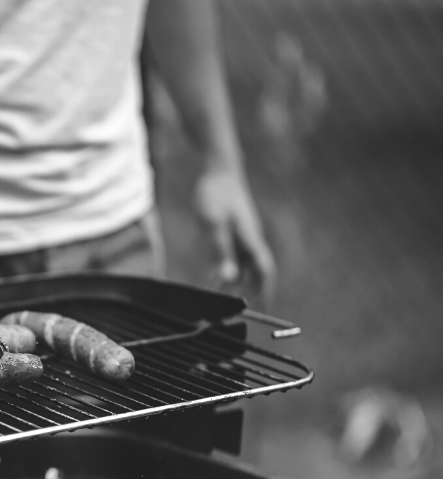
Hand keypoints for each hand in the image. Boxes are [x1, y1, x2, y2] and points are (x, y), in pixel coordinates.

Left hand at [194, 165, 276, 306]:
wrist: (218, 170)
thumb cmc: (216, 194)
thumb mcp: (214, 224)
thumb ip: (220, 251)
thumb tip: (229, 278)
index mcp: (250, 239)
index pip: (264, 271)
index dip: (266, 291)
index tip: (265, 309)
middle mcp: (250, 240)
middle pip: (254, 272)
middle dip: (247, 291)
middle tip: (235, 308)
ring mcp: (242, 235)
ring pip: (242, 266)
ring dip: (233, 282)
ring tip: (218, 297)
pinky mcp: (233, 231)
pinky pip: (232, 256)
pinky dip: (225, 269)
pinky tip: (212, 278)